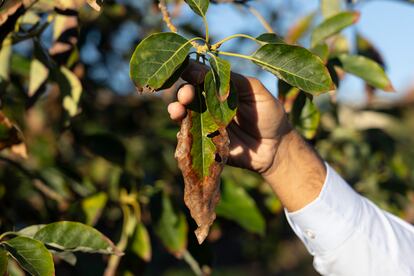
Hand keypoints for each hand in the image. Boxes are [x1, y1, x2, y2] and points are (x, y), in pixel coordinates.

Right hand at [168, 61, 291, 175]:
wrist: (276, 147)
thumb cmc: (269, 115)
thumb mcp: (255, 91)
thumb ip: (233, 80)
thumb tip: (206, 69)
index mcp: (221, 89)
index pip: (201, 77)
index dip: (193, 73)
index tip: (189, 72)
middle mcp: (210, 105)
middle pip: (188, 95)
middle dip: (183, 92)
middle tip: (186, 95)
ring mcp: (206, 124)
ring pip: (184, 115)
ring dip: (176, 110)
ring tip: (177, 110)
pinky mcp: (206, 143)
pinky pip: (189, 137)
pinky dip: (181, 131)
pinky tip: (181, 128)